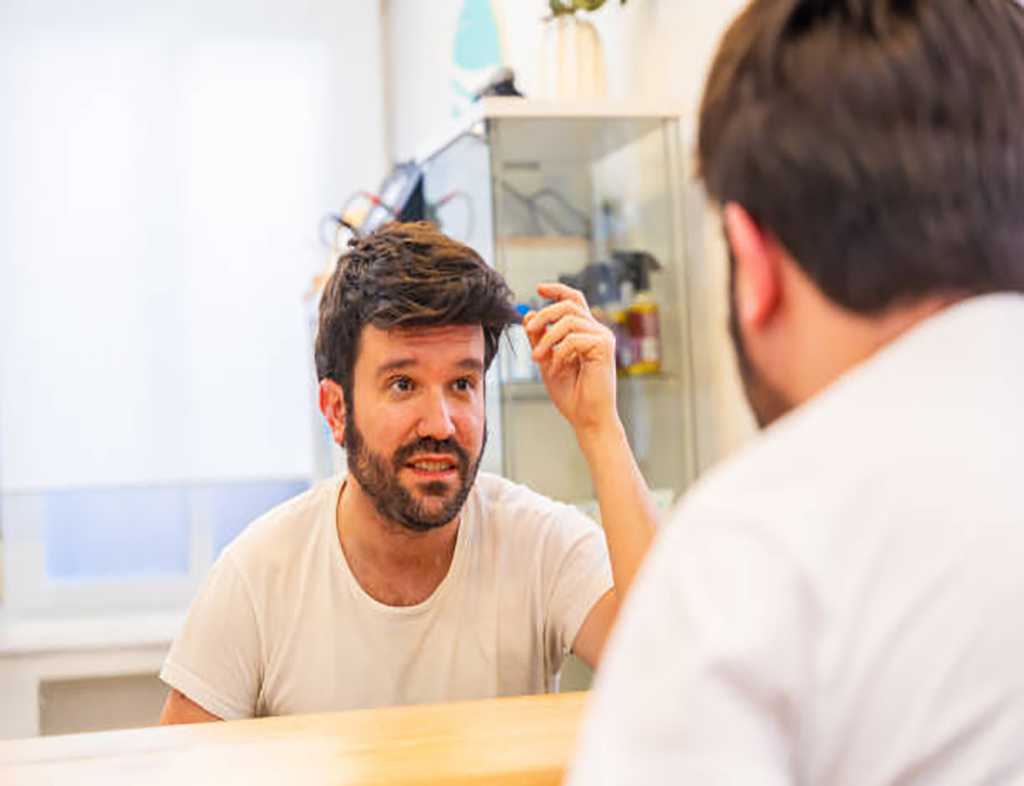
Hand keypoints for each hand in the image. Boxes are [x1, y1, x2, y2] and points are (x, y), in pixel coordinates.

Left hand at [524, 282, 617, 437]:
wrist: (587, 418)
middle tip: (529, 330)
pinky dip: (559, 354)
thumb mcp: (547, 361)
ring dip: (547, 338)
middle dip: (544, 314)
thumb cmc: (571, 394)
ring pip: (569, 319)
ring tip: (538, 358)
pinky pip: (573, 339)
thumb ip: (540, 339)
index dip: (557, 290)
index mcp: (585, 332)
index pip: (574, 300)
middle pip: (569, 304)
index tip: (538, 289)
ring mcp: (602, 338)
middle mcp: (597, 331)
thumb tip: (529, 315)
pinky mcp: (604, 348)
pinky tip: (557, 370)